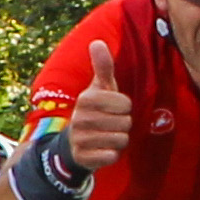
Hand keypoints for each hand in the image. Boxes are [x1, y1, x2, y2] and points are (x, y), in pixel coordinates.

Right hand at [68, 40, 132, 173]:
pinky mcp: (84, 157)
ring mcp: (81, 139)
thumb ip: (103, 66)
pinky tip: (102, 149)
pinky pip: (112, 156)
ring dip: (118, 140)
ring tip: (106, 136)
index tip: (114, 108)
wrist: (74, 143)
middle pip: (125, 122)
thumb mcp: (99, 88)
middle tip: (110, 124)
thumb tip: (97, 42)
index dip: (125, 107)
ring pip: (121, 140)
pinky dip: (112, 154)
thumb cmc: (94, 110)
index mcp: (86, 99)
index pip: (125, 104)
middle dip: (123, 125)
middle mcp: (80, 118)